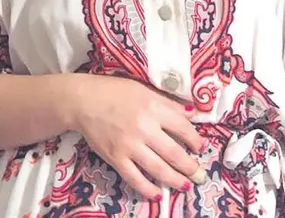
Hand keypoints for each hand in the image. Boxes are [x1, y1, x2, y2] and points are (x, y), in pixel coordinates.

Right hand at [68, 74, 203, 199]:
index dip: (194, 139)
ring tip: (185, 185)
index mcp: (153, 107)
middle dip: (190, 166)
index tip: (200, 147)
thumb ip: (168, 103)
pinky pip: (135, 179)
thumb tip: (191, 114)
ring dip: (175, 180)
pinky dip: (148, 189)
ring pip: (158, 169)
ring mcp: (129, 146)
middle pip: (174, 153)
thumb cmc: (116, 91)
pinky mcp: (116, 158)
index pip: (182, 127)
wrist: (85, 101)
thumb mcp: (144, 90)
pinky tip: (157, 194)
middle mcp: (144, 128)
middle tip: (199, 174)